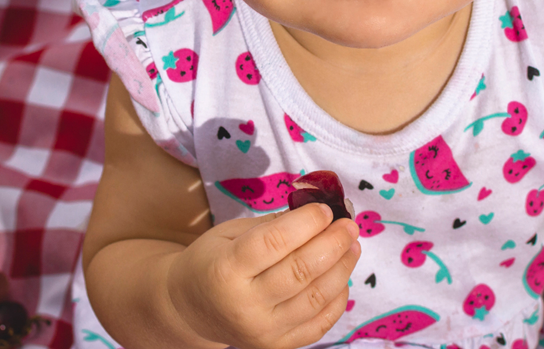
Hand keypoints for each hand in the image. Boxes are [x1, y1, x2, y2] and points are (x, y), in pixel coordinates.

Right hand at [165, 202, 361, 348]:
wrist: (190, 308)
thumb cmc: (211, 261)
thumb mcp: (228, 233)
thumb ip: (271, 225)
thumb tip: (316, 210)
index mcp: (226, 269)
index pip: (274, 242)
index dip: (306, 223)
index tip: (325, 209)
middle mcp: (245, 305)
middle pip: (300, 271)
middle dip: (332, 243)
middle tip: (349, 224)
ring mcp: (263, 331)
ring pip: (315, 298)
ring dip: (342, 268)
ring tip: (353, 246)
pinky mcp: (277, 346)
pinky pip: (319, 323)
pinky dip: (338, 299)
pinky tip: (342, 276)